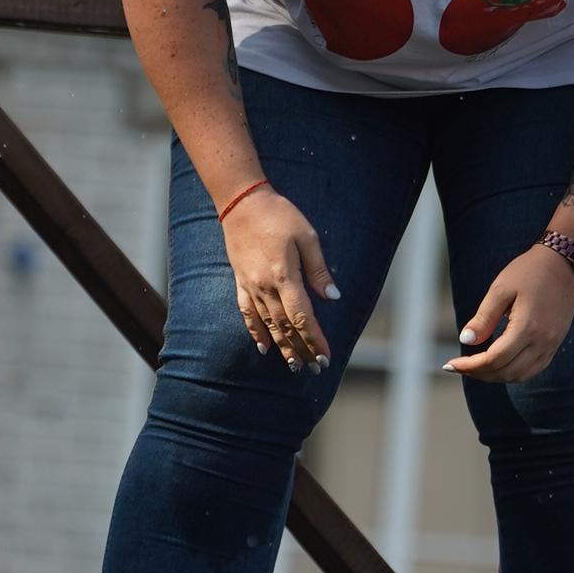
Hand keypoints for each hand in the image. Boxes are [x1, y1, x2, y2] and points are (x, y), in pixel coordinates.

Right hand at [220, 187, 339, 369]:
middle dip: (302, 349)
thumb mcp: (307, 237)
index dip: (315, 339)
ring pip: (268, 325)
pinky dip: (256, 333)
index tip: (325, 356)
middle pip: (285, 327)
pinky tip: (264, 348)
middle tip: (314, 368)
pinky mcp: (241, 283)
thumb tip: (332, 297)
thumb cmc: (279, 216)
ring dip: (282, 347)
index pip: (302, 316)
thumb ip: (318, 271)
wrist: (242, 204)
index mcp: (284, 276)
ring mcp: (251, 287)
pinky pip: (248, 314)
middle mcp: (265, 287)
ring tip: (293, 365)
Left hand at [445, 248, 573, 384]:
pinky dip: (513, 373)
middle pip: (506, 372)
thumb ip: (483, 318)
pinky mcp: (555, 344)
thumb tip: (466, 341)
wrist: (563, 264)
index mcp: (527, 327)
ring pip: (520, 375)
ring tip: (475, 368)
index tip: (450, 365)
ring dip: (495, 376)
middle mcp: (542, 341)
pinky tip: (498, 365)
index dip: (470, 367)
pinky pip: (533, 369)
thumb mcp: (500, 289)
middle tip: (459, 367)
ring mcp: (551, 344)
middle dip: (479, 373)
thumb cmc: (529, 272)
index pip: (494, 359)